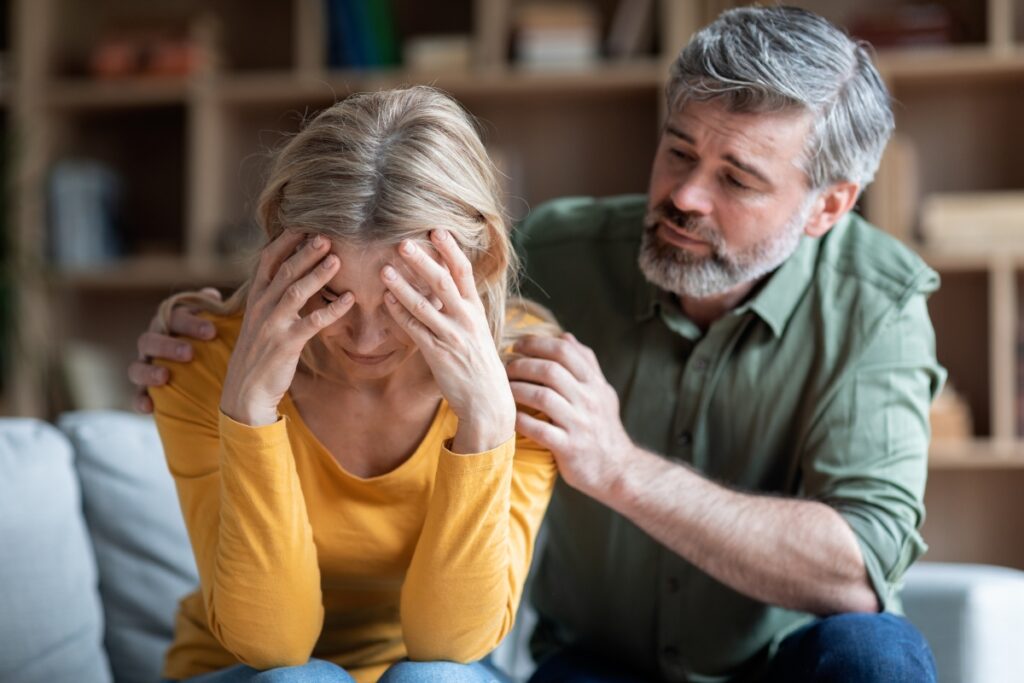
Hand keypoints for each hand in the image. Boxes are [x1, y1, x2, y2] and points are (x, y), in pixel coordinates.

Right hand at [129, 287, 220, 412]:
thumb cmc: (215, 343)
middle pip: (150, 339)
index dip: (190, 322)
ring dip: (149, 370)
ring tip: (164, 376)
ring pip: (136, 367)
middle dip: (168, 345)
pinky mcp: (145, 391)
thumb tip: (213, 296)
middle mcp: (154, 343)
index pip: (173, 317)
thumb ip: (216, 312)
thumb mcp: (218, 327)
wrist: (209, 375)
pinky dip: (139, 400)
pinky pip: (136, 396)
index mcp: (171, 324)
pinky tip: (149, 407)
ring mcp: (146, 367)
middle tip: (189, 353)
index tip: (211, 332)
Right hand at [220, 232, 354, 425]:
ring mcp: (273, 325)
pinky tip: (349, 300)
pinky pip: (312, 323)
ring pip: (296, 292)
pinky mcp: (286, 344)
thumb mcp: (261, 320)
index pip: (268, 260)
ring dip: (318, 274)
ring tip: (337, 259)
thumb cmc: (259, 352)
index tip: (305, 224)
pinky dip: (332, 310)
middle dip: (305, 250)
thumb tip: (292, 275)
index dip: (286, 241)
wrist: (245, 391)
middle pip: (284, 271)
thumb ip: (273, 296)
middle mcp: (261, 307)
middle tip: (326, 233)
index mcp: (255, 297)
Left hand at [382, 229, 514, 453]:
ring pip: (424, 306)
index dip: (451, 250)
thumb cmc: (479, 364)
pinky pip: (415, 331)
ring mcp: (452, 337)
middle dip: (423, 261)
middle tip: (403, 242)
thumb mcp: (477, 331)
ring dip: (403, 287)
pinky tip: (386, 301)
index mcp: (476, 310)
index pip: (464, 272)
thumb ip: (462, 308)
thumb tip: (447, 284)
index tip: (436, 230)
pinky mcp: (438, 355)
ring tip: (384, 270)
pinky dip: (400, 314)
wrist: (488, 401)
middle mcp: (466, 320)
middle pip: (443, 283)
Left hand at [506, 334, 633, 495]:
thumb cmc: (603, 428)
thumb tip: (564, 336)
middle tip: (506, 368)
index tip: (516, 346)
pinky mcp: (569, 447)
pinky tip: (509, 416)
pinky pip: (539, 429)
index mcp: (594, 383)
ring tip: (504, 389)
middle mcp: (589, 400)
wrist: (618, 469)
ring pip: (542, 397)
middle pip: (550, 370)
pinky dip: (520, 420)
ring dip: (517, 389)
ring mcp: (579, 424)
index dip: (536, 343)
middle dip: (522, 365)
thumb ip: (585, 365)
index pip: (565, 350)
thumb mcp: (602, 392)